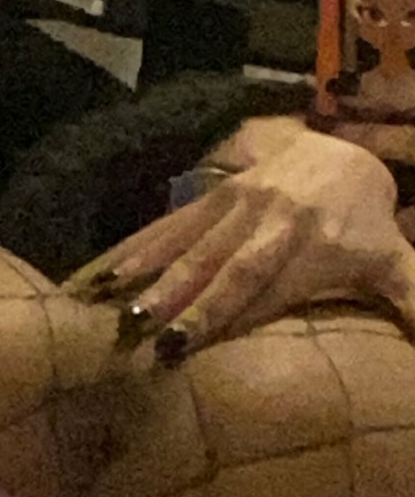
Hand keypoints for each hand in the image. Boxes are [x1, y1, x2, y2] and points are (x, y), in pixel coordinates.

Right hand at [67, 129, 414, 364]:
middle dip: (187, 301)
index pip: (265, 290)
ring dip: (156, 274)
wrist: (344, 150)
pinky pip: (177, 221)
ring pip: (194, 243)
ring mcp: (240, 204)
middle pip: (225, 268)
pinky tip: (111, 270)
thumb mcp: (393, 258)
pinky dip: (143, 246)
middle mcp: (272, 223)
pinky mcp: (218, 193)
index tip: (196, 347)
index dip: (231, 318)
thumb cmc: (366, 222)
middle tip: (148, 333)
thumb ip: (414, 298)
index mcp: (313, 246)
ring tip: (119, 305)